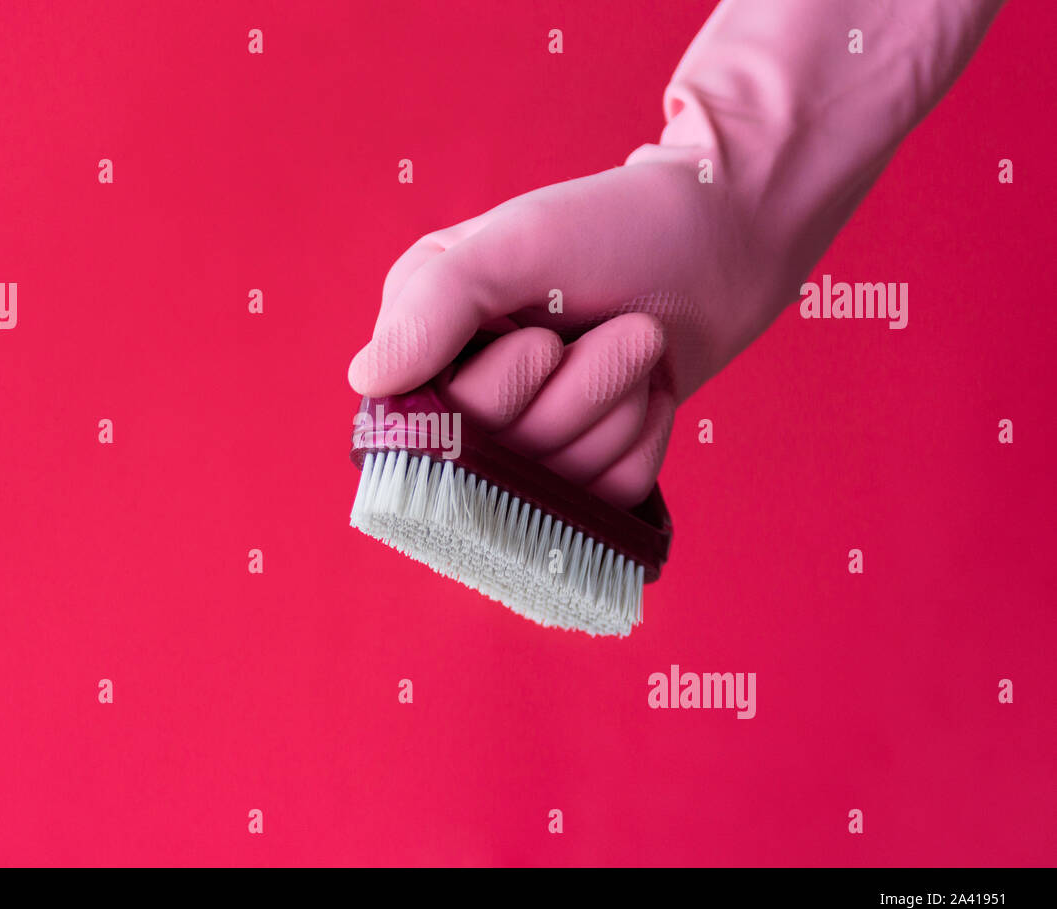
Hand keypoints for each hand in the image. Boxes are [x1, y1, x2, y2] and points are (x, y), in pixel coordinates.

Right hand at [347, 158, 793, 508]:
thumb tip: (368, 381)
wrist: (720, 242)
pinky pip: (606, 501)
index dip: (497, 392)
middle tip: (619, 327)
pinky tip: (650, 389)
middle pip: (497, 463)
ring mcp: (524, 444)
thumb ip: (435, 303)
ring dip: (617, 408)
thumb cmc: (612, 227)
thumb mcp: (516, 242)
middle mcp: (461, 400)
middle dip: (575, 391)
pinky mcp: (582, 475)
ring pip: (557, 485)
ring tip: (637, 343)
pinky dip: (642, 439)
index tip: (544, 335)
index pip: (428, 426)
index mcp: (423, 343)